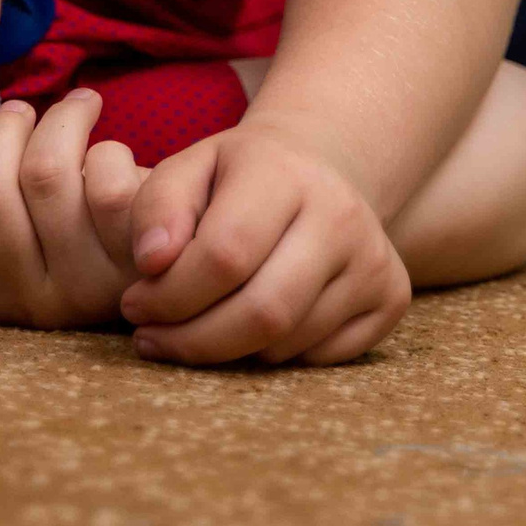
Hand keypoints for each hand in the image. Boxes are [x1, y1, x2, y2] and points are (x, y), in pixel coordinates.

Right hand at [0, 89, 144, 328]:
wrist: (196, 248)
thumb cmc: (100, 229)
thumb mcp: (40, 240)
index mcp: (0, 301)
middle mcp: (39, 302)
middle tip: (19, 111)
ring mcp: (92, 284)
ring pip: (46, 175)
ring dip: (60, 121)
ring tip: (77, 107)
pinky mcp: (142, 257)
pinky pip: (104, 179)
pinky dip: (102, 143)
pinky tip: (108, 139)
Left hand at [119, 120, 410, 365]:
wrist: (320, 170)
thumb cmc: (236, 177)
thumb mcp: (188, 169)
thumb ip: (156, 207)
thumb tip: (150, 263)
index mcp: (284, 174)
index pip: (226, 254)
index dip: (171, 294)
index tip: (134, 304)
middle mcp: (341, 216)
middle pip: (264, 310)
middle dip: (194, 340)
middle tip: (151, 339)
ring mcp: (374, 260)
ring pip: (289, 342)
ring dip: (225, 352)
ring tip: (188, 332)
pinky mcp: (391, 297)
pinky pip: (321, 357)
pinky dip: (271, 356)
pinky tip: (244, 331)